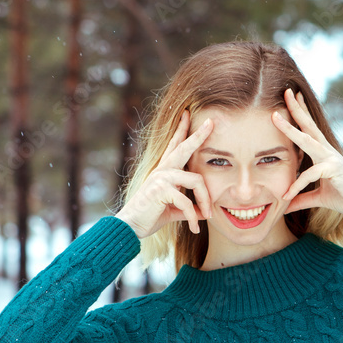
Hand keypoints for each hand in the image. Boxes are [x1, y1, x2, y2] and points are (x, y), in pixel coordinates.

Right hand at [115, 109, 214, 238]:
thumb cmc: (150, 217)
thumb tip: (205, 213)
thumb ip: (189, 207)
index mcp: (164, 171)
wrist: (131, 228)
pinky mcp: (161, 189)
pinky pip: (187, 201)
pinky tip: (195, 227)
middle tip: (211, 122)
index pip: (175, 146)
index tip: (187, 115)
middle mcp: (162, 170)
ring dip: (205, 200)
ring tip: (208, 216)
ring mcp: (161, 177)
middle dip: (199, 135)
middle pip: (184, 147)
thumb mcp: (173, 209)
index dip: (182, 130)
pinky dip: (193, 216)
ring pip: (196, 180)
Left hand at [272, 88, 342, 215]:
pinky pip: (311, 174)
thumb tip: (286, 205)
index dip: (301, 113)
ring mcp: (330, 158)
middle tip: (286, 90)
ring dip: (289, 128)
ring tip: (274, 117)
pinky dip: (297, 185)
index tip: (293, 97)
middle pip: (308, 125)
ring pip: (306, 140)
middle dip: (296, 108)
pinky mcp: (333, 169)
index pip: (310, 129)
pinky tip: (286, 194)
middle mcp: (326, 151)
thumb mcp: (320, 198)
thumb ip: (302, 199)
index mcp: (323, 153)